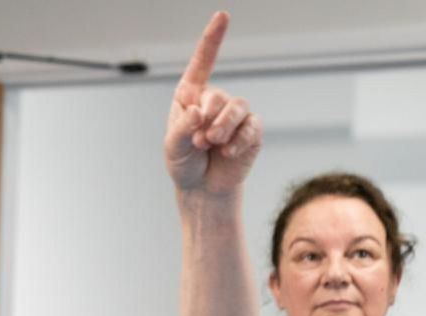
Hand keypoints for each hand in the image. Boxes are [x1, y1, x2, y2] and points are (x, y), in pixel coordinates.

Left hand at [165, 12, 261, 197]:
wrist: (202, 188)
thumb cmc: (184, 163)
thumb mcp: (173, 146)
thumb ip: (182, 127)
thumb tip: (198, 111)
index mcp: (191, 96)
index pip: (202, 63)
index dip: (213, 39)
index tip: (223, 15)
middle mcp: (214, 101)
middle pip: (217, 95)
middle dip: (206, 119)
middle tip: (198, 141)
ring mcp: (235, 115)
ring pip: (237, 107)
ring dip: (222, 128)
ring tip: (211, 145)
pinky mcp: (252, 131)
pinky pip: (250, 128)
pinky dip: (238, 142)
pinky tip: (228, 154)